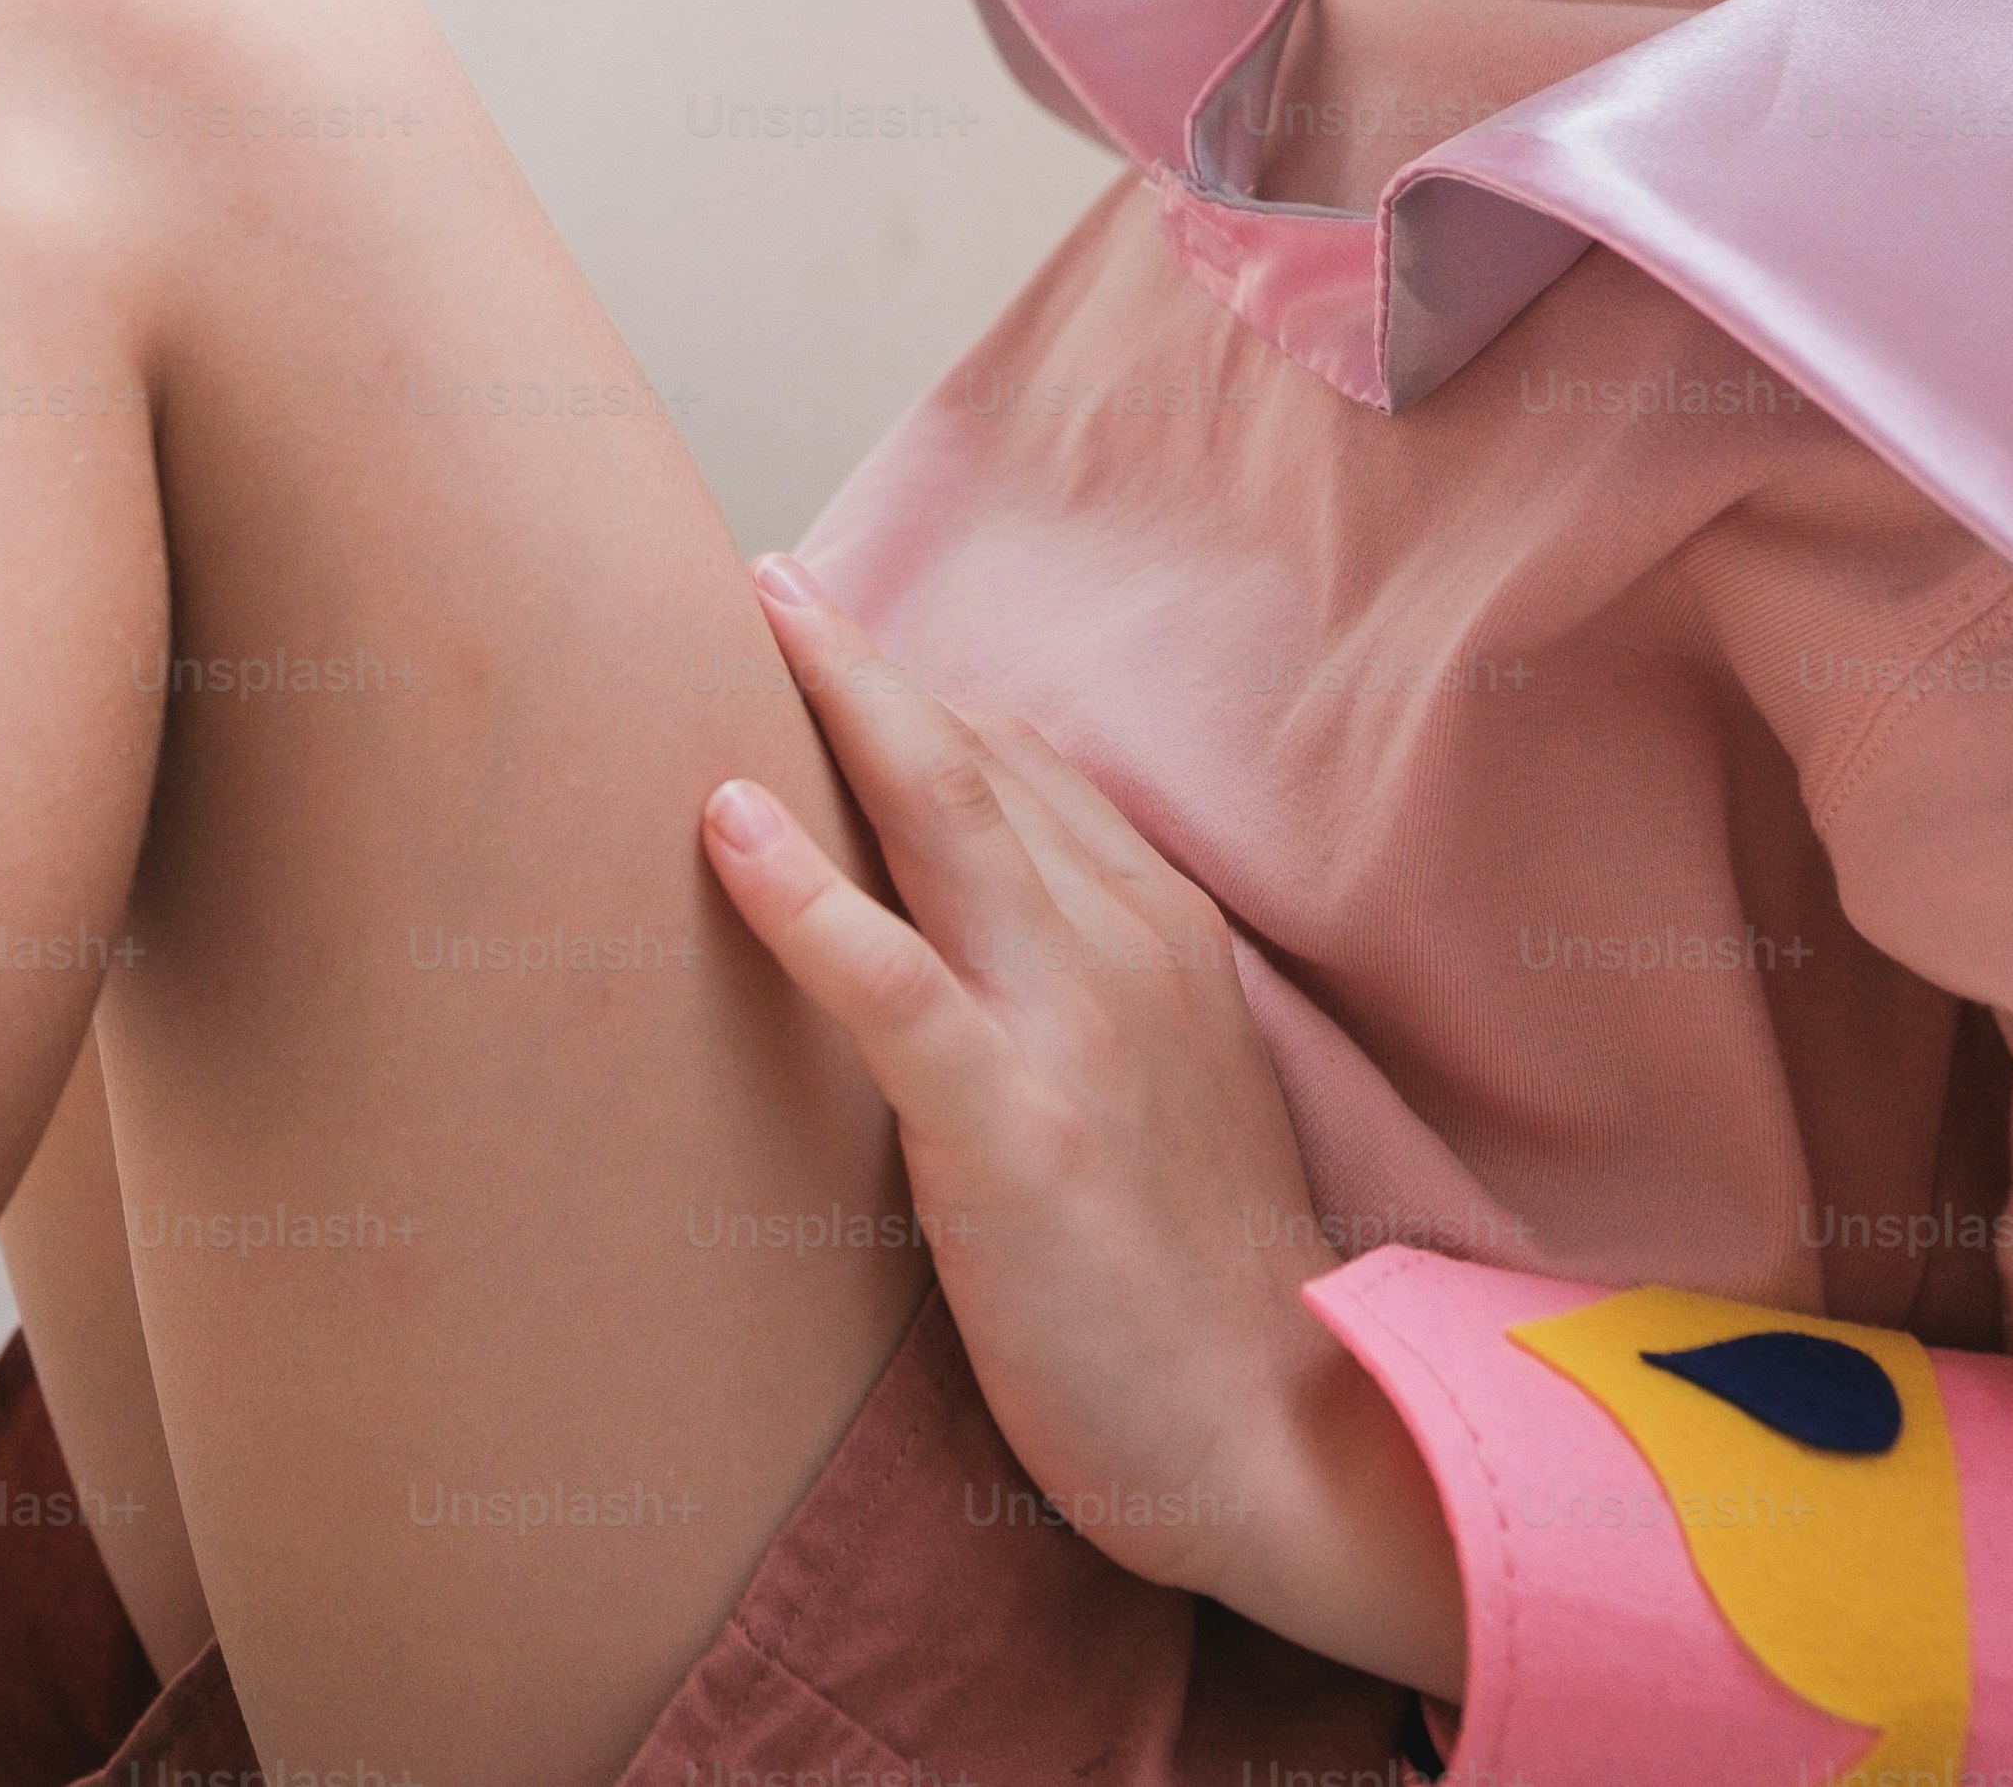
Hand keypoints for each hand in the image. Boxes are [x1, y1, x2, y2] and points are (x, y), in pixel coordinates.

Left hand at [691, 555, 1370, 1622]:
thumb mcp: (1156, 1093)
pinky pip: (897, 986)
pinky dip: (805, 895)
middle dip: (863, 655)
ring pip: (945, 817)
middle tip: (763, 571)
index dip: (912, 689)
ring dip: (839, 705)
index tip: (816, 622)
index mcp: (1156, 936)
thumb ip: (1074, 991)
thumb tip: (943, 926)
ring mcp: (1074, 1033)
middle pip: (974, 757)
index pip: (1018, 766)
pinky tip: (724, 820)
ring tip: (742, 619)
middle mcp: (1124, 950)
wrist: (1289, 1441)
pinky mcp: (1017, 1133)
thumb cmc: (1194, 1283)